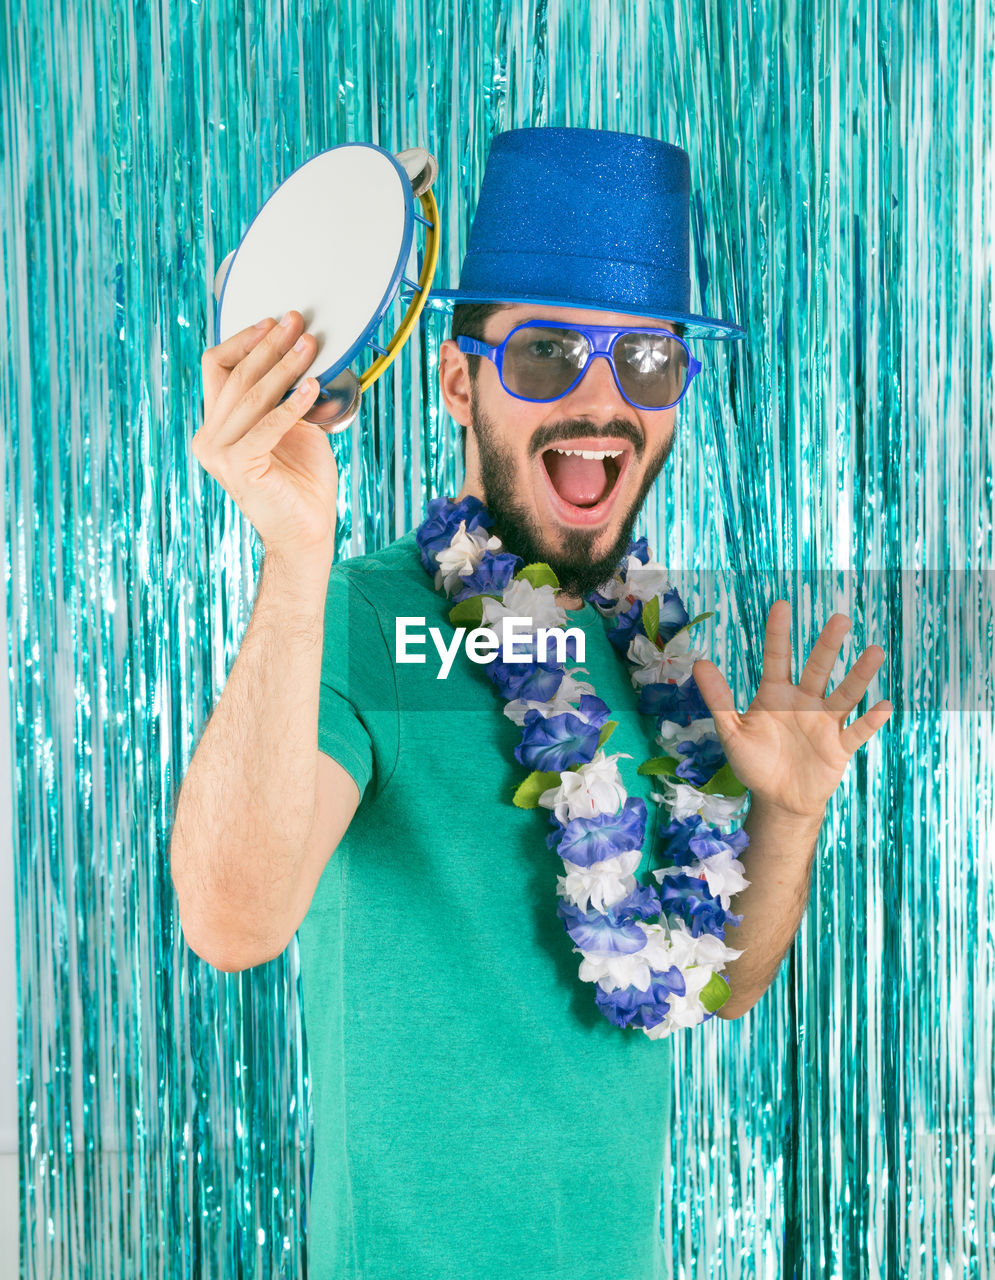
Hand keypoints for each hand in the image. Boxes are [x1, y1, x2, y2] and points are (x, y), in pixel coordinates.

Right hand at [193, 311, 338, 563]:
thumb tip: (303, 352)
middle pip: (235, 375)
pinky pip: (267, 425)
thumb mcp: (296, 427)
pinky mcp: (237, 466)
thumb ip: (288, 395)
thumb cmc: (303, 483)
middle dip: (269, 345)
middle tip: (297, 322)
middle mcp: (209, 437)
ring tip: (310, 345)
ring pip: (251, 395)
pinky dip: (291, 404)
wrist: (306, 532)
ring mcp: (218, 453)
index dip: (245, 341)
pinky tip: (312, 386)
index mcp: (217, 426)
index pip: (219, 368)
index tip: (274, 322)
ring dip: (284, 366)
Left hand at [690, 601, 891, 818]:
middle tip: (840, 618)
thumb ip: (719, 699)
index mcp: (775, 694)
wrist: (778, 800)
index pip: (777, 658)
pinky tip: (885, 704)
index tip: (781, 605)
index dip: (778, 634)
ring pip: (845, 694)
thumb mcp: (731, 731)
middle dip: (828, 645)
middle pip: (818, 668)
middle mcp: (804, 702)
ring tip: (875, 652)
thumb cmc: (754, 762)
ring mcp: (824, 723)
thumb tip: (699, 663)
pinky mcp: (839, 747)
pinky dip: (871, 721)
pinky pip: (857, 732)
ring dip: (859, 674)